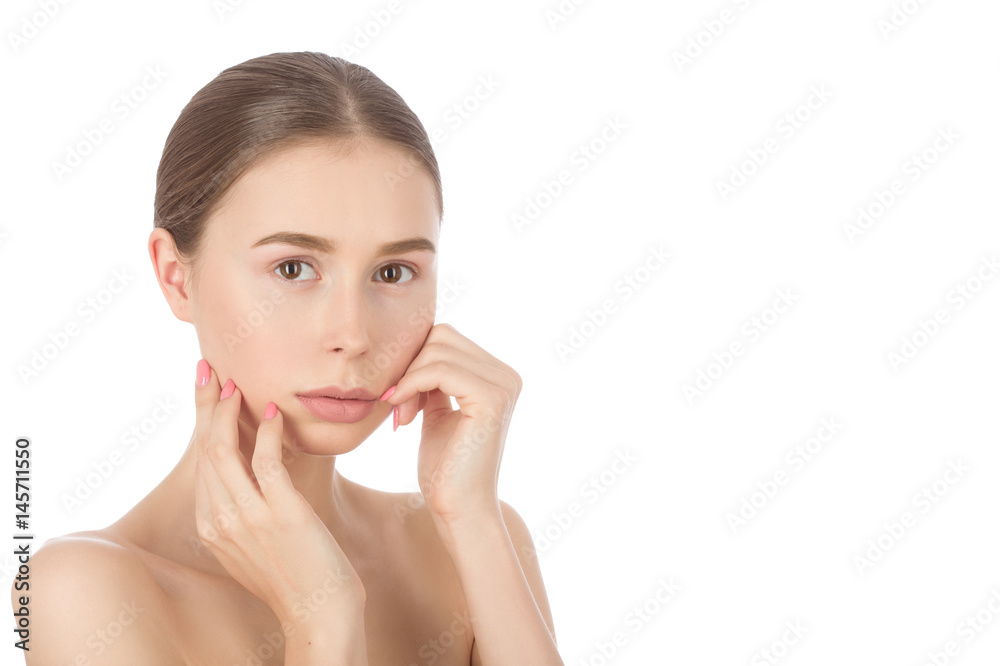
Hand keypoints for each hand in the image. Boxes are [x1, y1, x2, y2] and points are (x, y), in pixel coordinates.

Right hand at [193, 359, 365, 636]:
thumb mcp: (256, 539)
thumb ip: (245, 505)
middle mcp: (218, 520)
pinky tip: (275, 413)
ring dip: (228, 412)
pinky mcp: (280, 514)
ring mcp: (246, 518)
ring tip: (237, 384)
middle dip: (205, 404)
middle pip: (204, 448)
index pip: (200, 460)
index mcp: (210, 524)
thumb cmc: (296, 572)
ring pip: (222, 451)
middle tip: (210, 368)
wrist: (318, 612)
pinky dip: (268, 433)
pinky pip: (266, 462)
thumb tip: (254, 465)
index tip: (208, 388)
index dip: (203, 420)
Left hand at [380, 324, 521, 525]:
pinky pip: (439, 370)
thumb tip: (417, 349)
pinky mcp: (491, 398)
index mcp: (498, 376)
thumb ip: (435, 382)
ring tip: (400, 414)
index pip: (445, 337)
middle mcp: (507, 375)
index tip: (397, 397)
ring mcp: (503, 385)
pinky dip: (411, 385)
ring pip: (437, 349)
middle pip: (441, 335)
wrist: (459, 509)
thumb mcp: (438, 414)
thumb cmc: (446, 469)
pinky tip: (402, 413)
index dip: (414, 361)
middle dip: (410, 366)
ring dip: (407, 379)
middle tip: (396, 404)